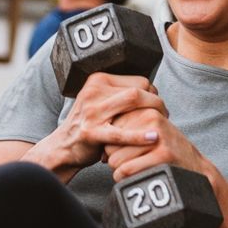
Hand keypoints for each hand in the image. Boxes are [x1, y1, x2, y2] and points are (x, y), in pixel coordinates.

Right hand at [29, 72, 167, 175]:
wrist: (62, 147)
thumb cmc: (88, 125)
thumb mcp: (100, 103)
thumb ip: (120, 96)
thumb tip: (152, 92)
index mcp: (98, 80)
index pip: (138, 80)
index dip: (153, 93)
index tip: (157, 105)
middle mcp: (94, 91)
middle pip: (138, 89)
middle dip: (157, 102)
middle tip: (165, 116)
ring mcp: (91, 111)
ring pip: (132, 102)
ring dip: (153, 114)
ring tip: (161, 125)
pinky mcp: (91, 132)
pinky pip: (120, 133)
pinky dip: (139, 135)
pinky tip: (153, 137)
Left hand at [104, 108, 209, 182]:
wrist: (196, 168)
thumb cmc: (166, 151)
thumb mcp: (149, 132)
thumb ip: (128, 127)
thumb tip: (99, 136)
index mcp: (146, 109)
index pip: (112, 126)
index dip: (111, 142)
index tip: (118, 151)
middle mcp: (152, 119)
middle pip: (110, 142)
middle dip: (113, 156)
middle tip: (124, 163)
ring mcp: (158, 137)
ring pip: (115, 158)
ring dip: (116, 169)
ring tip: (127, 171)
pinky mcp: (163, 155)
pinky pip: (127, 169)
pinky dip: (122, 178)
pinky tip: (128, 179)